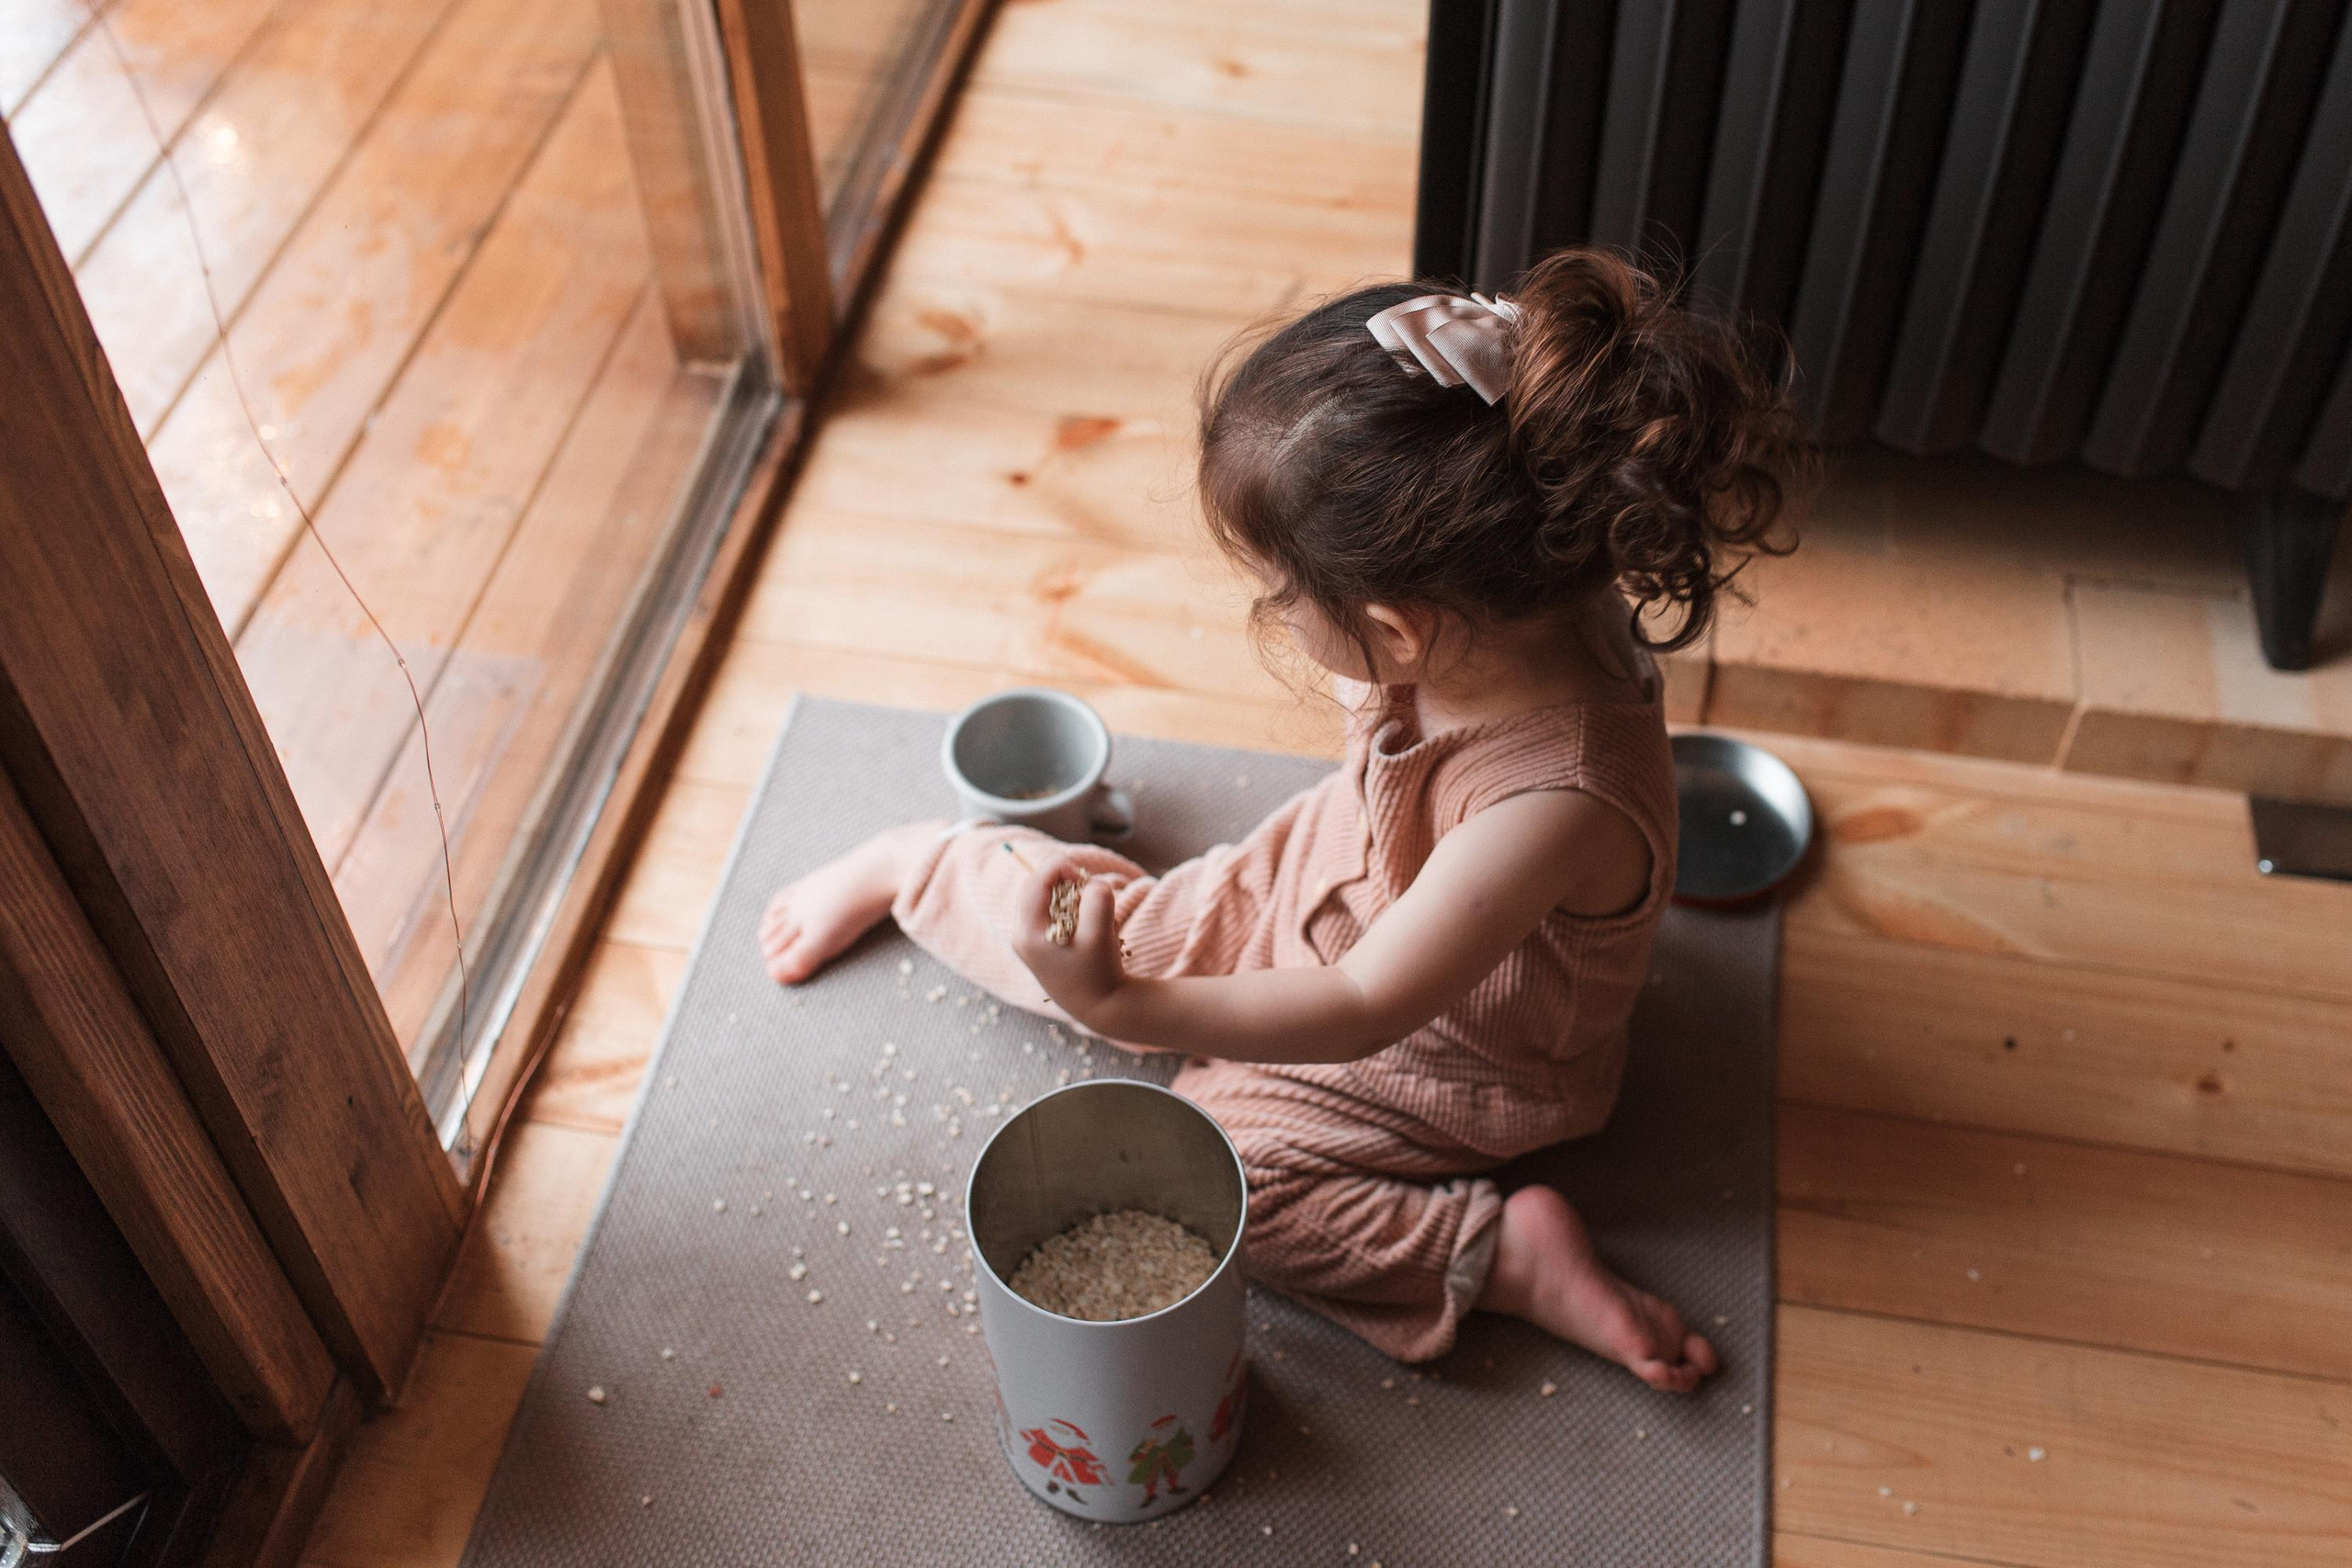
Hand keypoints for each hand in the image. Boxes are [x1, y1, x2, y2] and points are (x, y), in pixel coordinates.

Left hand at [1009, 856, 1127, 1031]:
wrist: (1100, 1009)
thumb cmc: (1099, 974)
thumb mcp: (1100, 935)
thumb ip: (1098, 901)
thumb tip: (1093, 883)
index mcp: (1028, 933)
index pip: (1036, 882)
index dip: (1060, 869)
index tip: (1085, 877)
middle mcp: (1021, 936)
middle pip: (1037, 887)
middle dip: (1066, 883)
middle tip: (1091, 892)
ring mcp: (1029, 941)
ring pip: (1046, 899)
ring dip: (1071, 898)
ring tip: (1092, 917)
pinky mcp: (1041, 946)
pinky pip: (1053, 913)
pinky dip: (1072, 911)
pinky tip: (1088, 928)